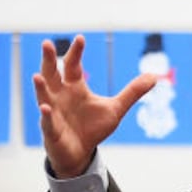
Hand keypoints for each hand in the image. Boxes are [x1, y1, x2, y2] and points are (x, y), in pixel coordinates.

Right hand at [32, 35, 157, 178]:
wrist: (81, 153)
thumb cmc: (93, 127)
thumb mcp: (116, 108)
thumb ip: (133, 92)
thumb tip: (154, 76)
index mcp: (74, 87)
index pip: (72, 65)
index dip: (76, 52)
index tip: (81, 38)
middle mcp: (60, 95)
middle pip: (51, 74)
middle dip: (48, 60)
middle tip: (46, 43)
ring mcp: (53, 112)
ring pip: (43, 95)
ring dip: (40, 86)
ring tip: (37, 76)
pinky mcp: (51, 130)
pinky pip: (47, 121)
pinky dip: (46, 115)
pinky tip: (45, 108)